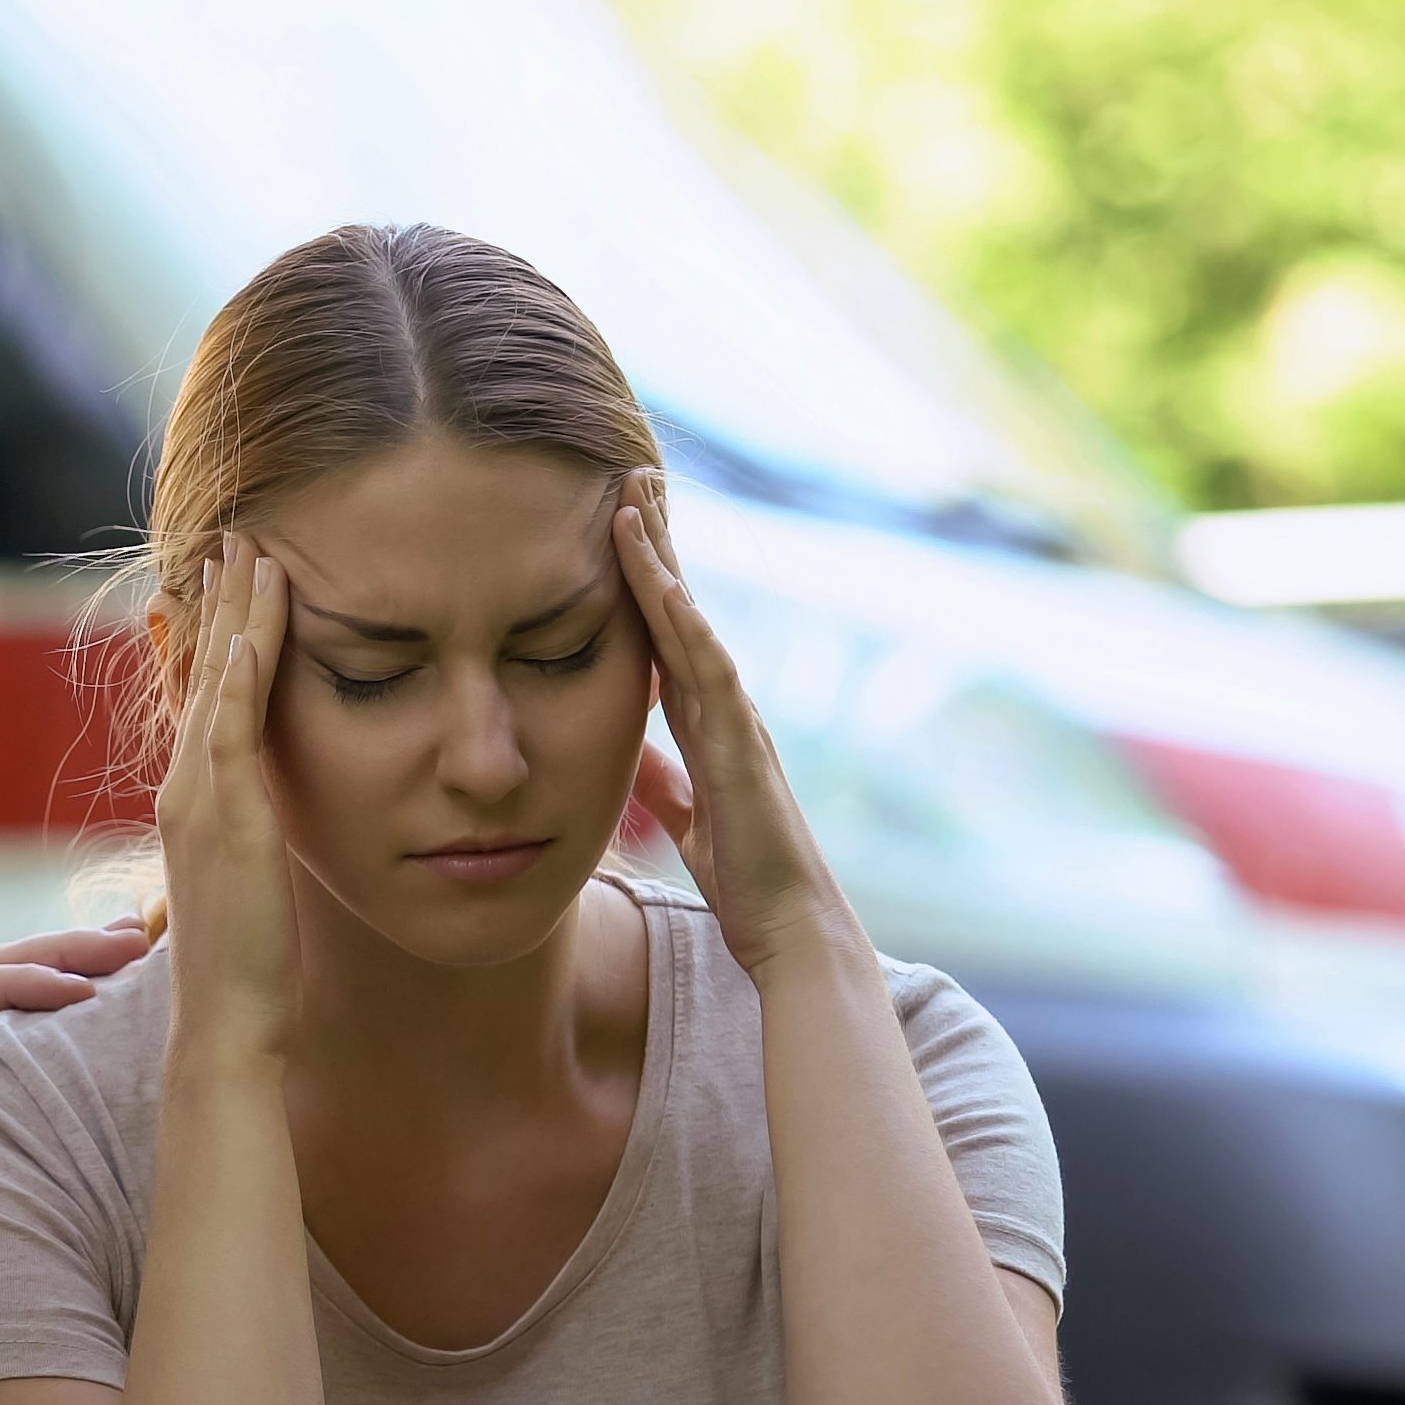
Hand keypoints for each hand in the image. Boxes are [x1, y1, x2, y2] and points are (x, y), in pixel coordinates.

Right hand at [153, 532, 298, 1059]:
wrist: (225, 1022)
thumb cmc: (245, 966)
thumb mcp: (247, 882)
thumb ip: (249, 838)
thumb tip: (263, 819)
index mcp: (190, 800)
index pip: (202, 697)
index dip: (213, 635)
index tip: (229, 580)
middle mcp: (183, 788)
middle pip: (202, 674)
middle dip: (220, 602)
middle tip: (235, 535)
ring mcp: (198, 799)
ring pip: (216, 684)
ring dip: (234, 613)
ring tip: (250, 550)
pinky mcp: (226, 816)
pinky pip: (231, 727)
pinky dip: (242, 671)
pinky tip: (254, 625)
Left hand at [613, 476, 865, 979]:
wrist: (789, 928)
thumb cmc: (745, 880)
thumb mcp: (685, 821)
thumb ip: (664, 784)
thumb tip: (634, 759)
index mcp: (704, 723)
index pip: (664, 635)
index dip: (641, 580)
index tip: (615, 524)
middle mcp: (723, 707)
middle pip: (681, 608)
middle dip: (656, 543)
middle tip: (630, 476)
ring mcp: (736, 718)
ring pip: (691, 621)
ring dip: (662, 560)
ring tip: (635, 498)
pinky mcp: (740, 744)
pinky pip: (708, 669)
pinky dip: (682, 622)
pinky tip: (661, 580)